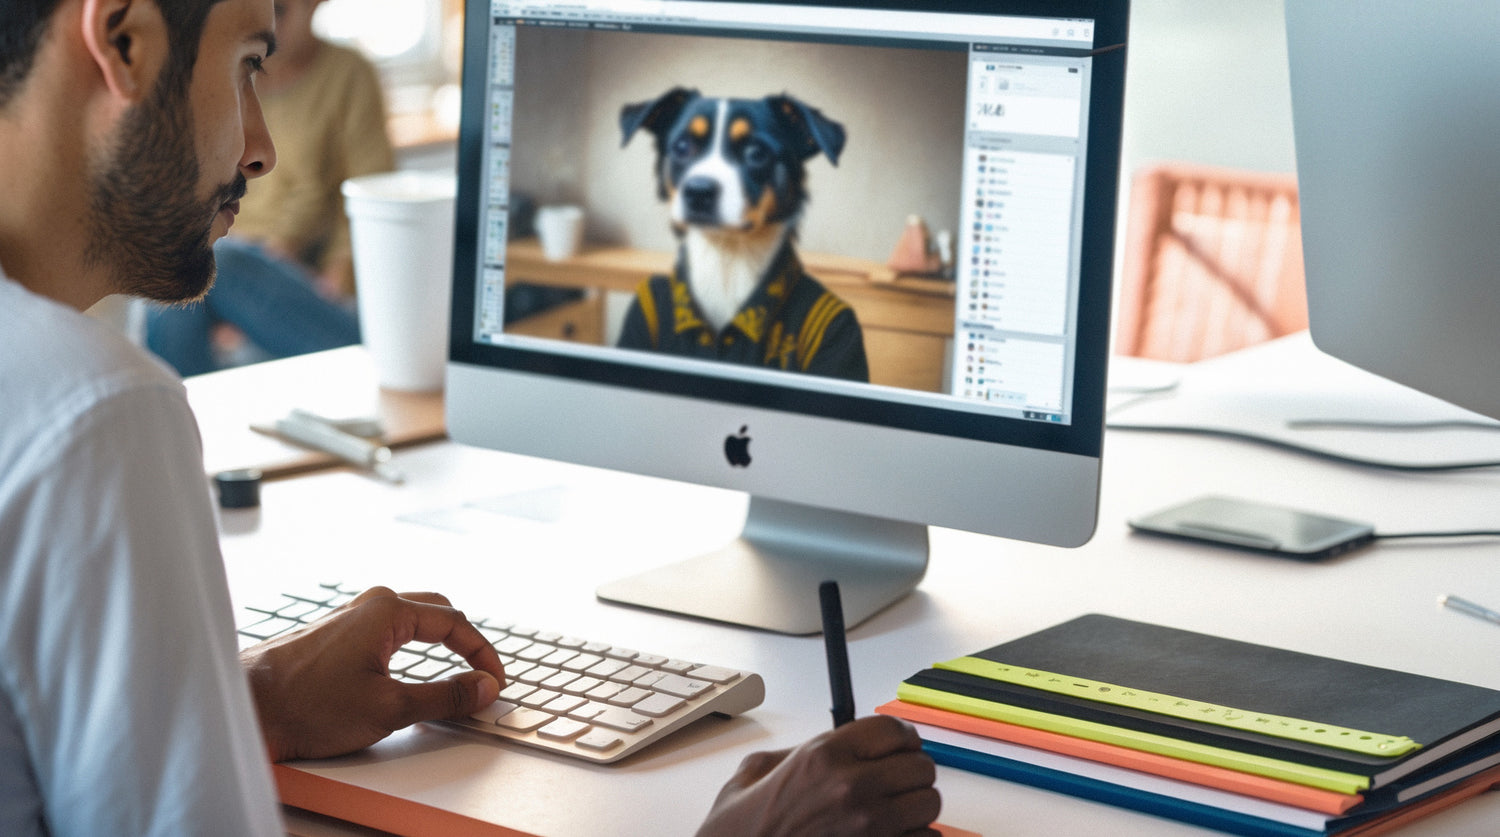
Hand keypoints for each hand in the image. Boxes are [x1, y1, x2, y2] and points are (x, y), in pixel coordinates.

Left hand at [240, 587, 505, 761]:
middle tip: (480, 674)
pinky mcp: (335, 636)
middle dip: (465, 642)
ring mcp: (350, 618)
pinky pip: (388, 630)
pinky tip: (409, 669)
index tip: (494, 682)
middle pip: (437, 612)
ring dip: (438, 642)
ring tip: (453, 671)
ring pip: (411, 619)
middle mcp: (370, 605)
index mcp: (388, 611)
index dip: (482, 654)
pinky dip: (412, 647)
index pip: (456, 623)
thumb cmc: (305, 704)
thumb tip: (482, 688)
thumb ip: (444, 697)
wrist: (245, 708)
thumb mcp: (389, 708)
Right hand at [697, 715, 940, 836]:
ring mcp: (869, 827)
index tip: (902, 746)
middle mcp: (850, 788)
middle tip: (895, 781)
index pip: (893, 730)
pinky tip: (892, 836)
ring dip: (916, 807)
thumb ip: (800, 749)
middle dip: (911, 773)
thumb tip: (834, 744)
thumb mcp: (758, 769)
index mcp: (822, 756)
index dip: (902, 738)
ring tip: (895, 811)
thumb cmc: (745, 828)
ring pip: (929, 803)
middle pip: (921, 766)